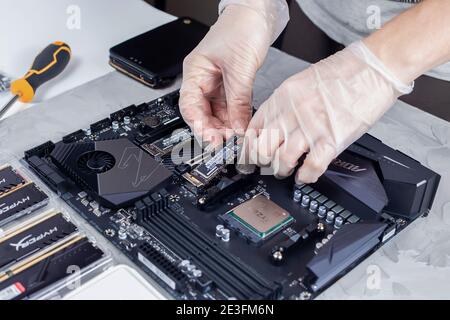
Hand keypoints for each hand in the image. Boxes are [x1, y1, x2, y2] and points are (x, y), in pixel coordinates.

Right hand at [179, 4, 275, 145]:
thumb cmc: (241, 28)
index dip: (199, 125)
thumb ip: (239, 100)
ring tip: (236, 137)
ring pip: (216, 113)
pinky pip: (230, 108)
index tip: (211, 139)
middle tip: (227, 142)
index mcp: (195, 72)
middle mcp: (203, 80)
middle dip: (213, 129)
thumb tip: (239, 127)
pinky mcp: (230, 85)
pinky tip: (242, 126)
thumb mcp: (240, 68)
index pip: (189, 106)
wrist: (257, 14)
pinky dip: (235, 118)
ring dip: (226, 127)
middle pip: (202, 114)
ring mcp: (216, 84)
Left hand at [244, 41, 412, 183]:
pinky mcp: (332, 140)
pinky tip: (305, 176)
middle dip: (262, 162)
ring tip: (285, 171)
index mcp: (282, 98)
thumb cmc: (343, 72)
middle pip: (263, 148)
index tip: (249, 155)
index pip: (253, 129)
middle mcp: (292, 114)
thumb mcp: (301, 82)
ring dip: (281, 171)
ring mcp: (311, 128)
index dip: (248, 147)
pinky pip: (311, 168)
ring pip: (282, 161)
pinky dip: (305, 177)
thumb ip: (285, 104)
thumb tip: (274, 126)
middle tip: (266, 165)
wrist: (374, 68)